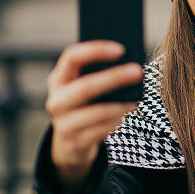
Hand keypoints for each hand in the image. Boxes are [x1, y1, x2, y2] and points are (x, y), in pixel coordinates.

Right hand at [45, 40, 142, 193]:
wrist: (70, 143)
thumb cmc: (84, 106)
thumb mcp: (83, 88)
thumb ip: (98, 75)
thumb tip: (129, 64)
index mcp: (58, 80)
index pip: (71, 57)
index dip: (95, 50)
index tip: (121, 49)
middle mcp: (56, 101)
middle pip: (85, 87)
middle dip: (114, 78)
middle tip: (138, 71)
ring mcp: (63, 124)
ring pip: (96, 113)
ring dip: (120, 106)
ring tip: (136, 100)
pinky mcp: (75, 143)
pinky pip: (100, 131)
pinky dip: (116, 122)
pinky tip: (126, 115)